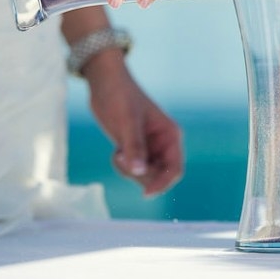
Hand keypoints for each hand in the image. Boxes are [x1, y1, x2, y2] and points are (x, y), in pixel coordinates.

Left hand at [82, 51, 182, 196]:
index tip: (145, 193)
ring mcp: (149, 148)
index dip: (163, 183)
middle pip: (159, 176)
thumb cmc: (120, 96)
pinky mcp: (135, 149)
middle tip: (121, 160)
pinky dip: (123, 168)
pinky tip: (115, 153)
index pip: (174, 169)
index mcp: (170, 135)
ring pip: (145, 176)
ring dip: (130, 172)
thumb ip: (134, 147)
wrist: (105, 84)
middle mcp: (163, 144)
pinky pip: (133, 170)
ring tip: (117, 154)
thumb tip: (139, 171)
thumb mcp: (127, 121)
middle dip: (140, 175)